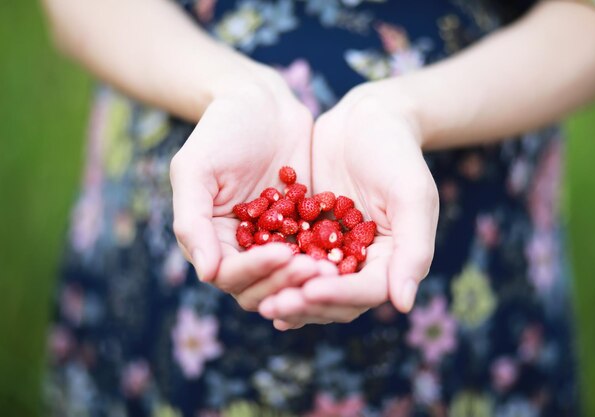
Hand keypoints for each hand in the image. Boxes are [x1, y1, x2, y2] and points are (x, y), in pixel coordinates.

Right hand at [170, 65, 334, 311]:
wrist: (262, 104)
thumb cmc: (220, 130)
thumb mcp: (195, 169)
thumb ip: (192, 221)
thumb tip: (208, 274)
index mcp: (212, 241)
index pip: (230, 275)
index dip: (255, 271)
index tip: (283, 253)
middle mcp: (242, 249)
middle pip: (262, 286)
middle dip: (287, 281)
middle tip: (315, 268)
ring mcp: (275, 241)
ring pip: (291, 277)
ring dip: (310, 279)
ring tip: (333, 267)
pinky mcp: (304, 230)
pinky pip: (317, 253)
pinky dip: (329, 258)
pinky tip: (349, 255)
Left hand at [259, 81, 438, 328]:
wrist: (366, 118)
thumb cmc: (396, 152)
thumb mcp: (412, 194)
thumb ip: (413, 248)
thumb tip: (404, 305)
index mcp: (393, 258)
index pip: (368, 291)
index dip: (339, 296)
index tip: (310, 291)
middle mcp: (364, 262)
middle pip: (336, 299)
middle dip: (306, 304)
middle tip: (275, 306)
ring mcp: (335, 250)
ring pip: (310, 286)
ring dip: (288, 296)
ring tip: (262, 301)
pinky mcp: (309, 235)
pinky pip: (291, 261)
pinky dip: (274, 273)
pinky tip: (251, 279)